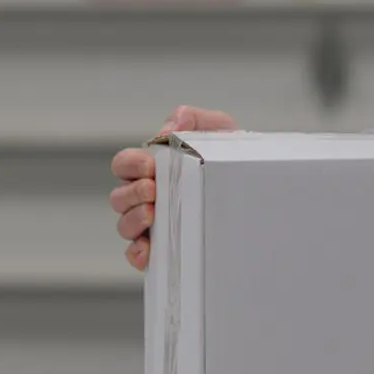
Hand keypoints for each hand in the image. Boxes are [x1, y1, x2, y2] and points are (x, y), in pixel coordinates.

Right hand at [108, 106, 239, 272]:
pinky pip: (137, 255)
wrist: (254, 186)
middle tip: (153, 190)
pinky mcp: (161, 248)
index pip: (123, 164)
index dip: (129, 165)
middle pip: (119, 197)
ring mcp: (150, 224)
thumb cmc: (226, 159)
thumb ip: (190, 119)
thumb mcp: (215, 129)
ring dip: (133, 220)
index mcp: (150, 168)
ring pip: (124, 225)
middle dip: (132, 193)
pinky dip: (136, 253)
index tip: (149, 165)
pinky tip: (147, 249)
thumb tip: (168, 130)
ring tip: (152, 215)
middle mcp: (144, 197)